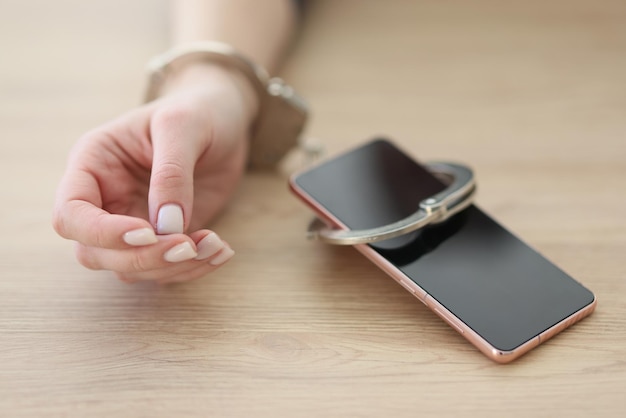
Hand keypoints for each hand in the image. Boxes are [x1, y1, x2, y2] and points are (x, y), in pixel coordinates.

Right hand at [53, 64, 257, 282]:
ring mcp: (132, 221)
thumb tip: (166, 225)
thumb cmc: (197, 111)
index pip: (71, 215)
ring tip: (216, 246)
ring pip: (130, 269)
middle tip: (189, 246)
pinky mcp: (163, 237)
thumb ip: (171, 172)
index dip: (102, 233)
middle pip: (96, 253)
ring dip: (173, 268)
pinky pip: (164, 268)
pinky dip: (192, 268)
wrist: (224, 120)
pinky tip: (220, 251)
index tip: (149, 232)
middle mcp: (104, 199)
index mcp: (93, 164)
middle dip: (143, 258)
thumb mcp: (184, 126)